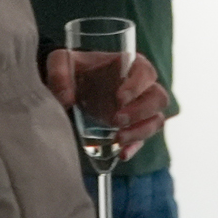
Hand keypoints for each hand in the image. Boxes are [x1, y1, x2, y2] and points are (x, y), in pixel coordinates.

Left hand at [45, 48, 168, 158]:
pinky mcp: (133, 127)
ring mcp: (139, 108)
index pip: (145, 70)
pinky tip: (121, 154)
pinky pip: (144, 139)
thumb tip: (67, 98)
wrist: (70, 89)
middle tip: (116, 120)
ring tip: (118, 139)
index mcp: (128, 65)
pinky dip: (135, 147)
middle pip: (158, 97)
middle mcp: (140, 87)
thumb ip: (59, 72)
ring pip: (156, 120)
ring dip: (141, 131)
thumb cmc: (71, 71)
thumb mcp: (60, 62)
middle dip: (141, 111)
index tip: (120, 98)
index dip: (137, 85)